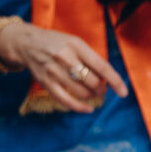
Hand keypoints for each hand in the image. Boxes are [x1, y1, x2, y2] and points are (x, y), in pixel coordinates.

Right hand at [0, 21, 127, 115]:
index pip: (101, 66)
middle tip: (102, 89)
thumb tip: (109, 79)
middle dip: (101, 89)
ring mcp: (54, 71)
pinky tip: (88, 108)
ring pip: (82, 92)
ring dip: (92, 96)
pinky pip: (66, 100)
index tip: (124, 92)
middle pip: (92, 82)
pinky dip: (80, 107)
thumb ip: (91, 58)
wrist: (26, 43)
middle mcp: (65, 58)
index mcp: (76, 45)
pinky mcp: (46, 83)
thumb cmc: (57, 44)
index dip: (115, 80)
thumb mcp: (75, 43)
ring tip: (92, 93)